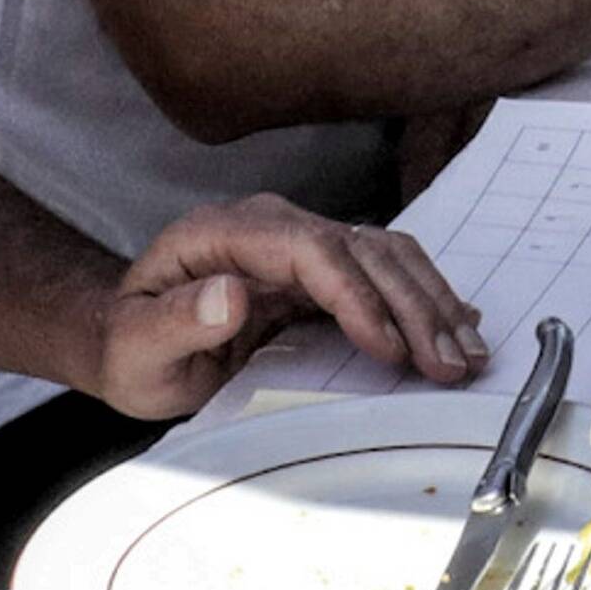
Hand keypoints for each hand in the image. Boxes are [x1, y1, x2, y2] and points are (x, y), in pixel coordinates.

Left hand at [94, 197, 486, 416]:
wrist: (126, 340)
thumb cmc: (127, 346)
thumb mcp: (133, 347)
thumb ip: (175, 322)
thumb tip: (230, 295)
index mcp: (226, 233)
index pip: (310, 249)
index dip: (356, 295)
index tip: (388, 348)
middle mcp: (272, 226)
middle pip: (362, 248)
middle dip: (413, 305)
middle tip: (449, 362)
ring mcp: (299, 244)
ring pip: (384, 255)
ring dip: (431, 302)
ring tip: (464, 354)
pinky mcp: (319, 271)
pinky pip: (383, 272)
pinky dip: (424, 298)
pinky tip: (457, 326)